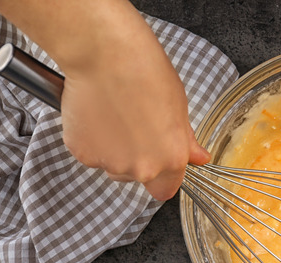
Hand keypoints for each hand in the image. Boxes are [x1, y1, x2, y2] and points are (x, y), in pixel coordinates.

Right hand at [0, 0, 209, 200]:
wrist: (105, 54)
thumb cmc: (144, 73)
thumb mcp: (178, 108)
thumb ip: (185, 140)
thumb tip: (198, 157)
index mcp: (171, 160)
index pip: (165, 190)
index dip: (162, 176)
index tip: (159, 162)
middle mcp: (142, 169)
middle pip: (137, 177)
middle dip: (135, 158)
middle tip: (133, 125)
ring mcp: (109, 162)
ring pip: (111, 165)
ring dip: (112, 149)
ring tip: (114, 115)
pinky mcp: (81, 152)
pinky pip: (88, 153)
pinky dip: (89, 139)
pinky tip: (95, 113)